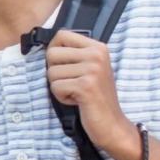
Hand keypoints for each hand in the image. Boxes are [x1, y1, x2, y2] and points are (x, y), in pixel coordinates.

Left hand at [44, 30, 129, 152]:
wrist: (112, 124)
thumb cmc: (96, 97)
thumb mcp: (90, 69)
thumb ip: (74, 55)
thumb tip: (47, 45)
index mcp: (98, 47)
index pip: (61, 35)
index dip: (54, 50)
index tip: (63, 65)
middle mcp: (97, 55)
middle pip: (51, 54)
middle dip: (55, 72)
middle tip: (72, 83)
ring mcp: (92, 70)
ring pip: (51, 73)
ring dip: (59, 87)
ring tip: (77, 93)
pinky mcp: (85, 86)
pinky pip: (55, 87)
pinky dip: (62, 97)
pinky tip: (77, 101)